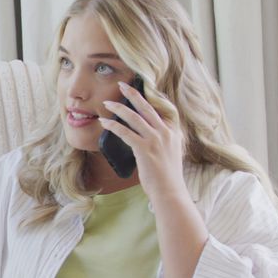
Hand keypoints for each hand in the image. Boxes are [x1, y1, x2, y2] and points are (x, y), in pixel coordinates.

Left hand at [98, 82, 186, 203]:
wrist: (169, 191)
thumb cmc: (166, 176)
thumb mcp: (169, 153)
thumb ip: (161, 141)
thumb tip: (147, 136)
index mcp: (173, 132)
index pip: (161, 109)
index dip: (149, 97)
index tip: (139, 89)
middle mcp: (166, 133)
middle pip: (147, 107)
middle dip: (133, 94)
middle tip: (122, 85)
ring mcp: (156, 140)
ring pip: (134, 117)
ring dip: (118, 108)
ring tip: (107, 103)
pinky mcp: (144, 149)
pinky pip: (125, 132)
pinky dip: (113, 125)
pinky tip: (104, 122)